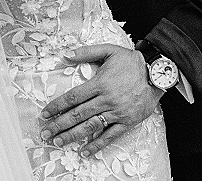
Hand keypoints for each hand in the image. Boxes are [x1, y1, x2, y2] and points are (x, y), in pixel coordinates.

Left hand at [39, 44, 163, 155]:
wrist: (156, 71)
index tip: (45, 113)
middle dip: (59, 124)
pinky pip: (110, 136)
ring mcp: (117, 112)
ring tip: (58, 142)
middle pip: (78, 114)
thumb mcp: (108, 50)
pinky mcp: (127, 121)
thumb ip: (86, 52)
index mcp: (100, 82)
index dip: (57, 106)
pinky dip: (97, 145)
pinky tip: (85, 151)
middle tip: (45, 133)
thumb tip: (65, 55)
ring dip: (73, 135)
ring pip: (91, 126)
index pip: (73, 97)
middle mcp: (106, 99)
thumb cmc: (130, 61)